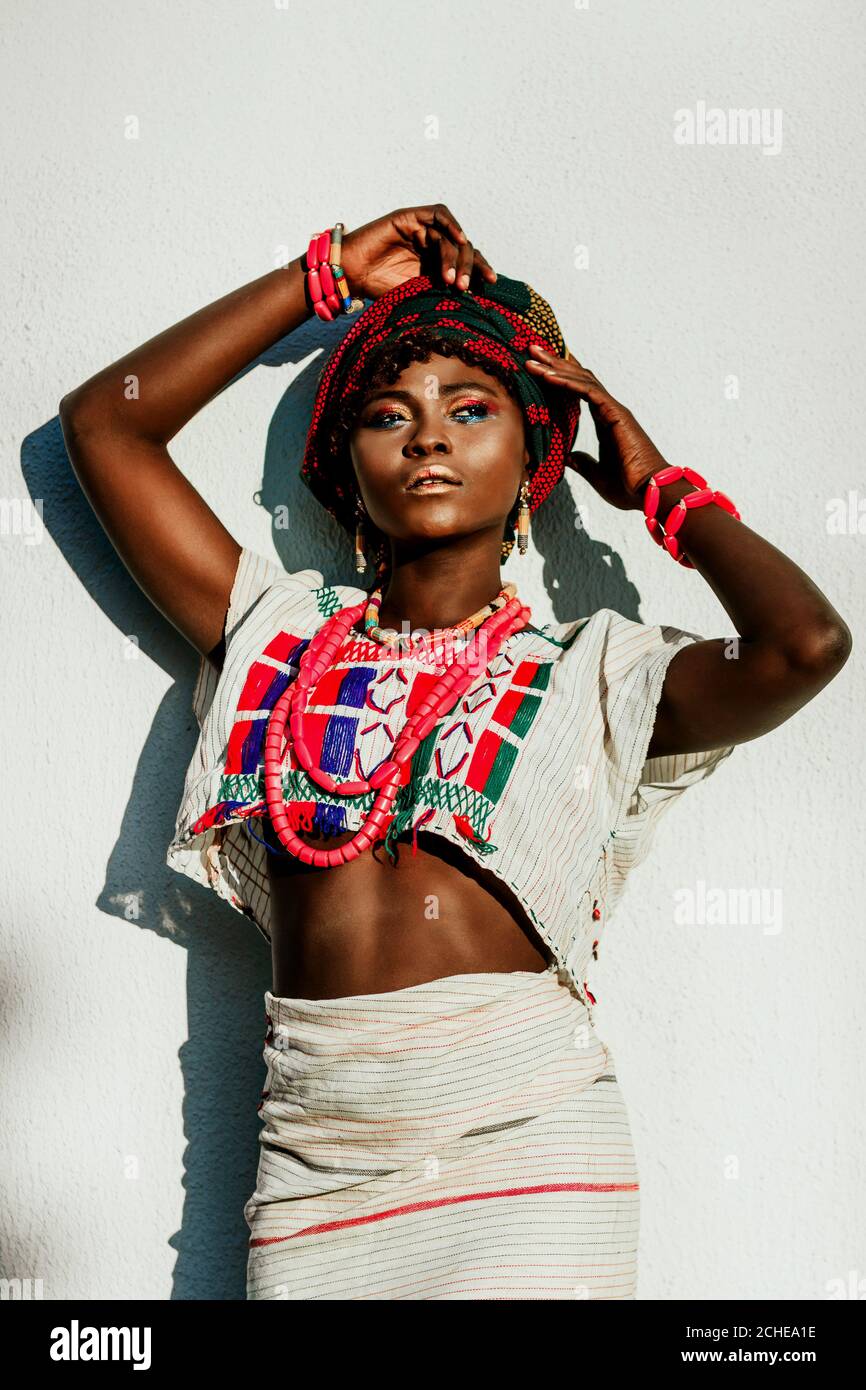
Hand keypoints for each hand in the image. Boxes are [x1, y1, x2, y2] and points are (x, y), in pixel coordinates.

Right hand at [339, 205, 496, 301]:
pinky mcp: (410, 217)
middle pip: (463, 249)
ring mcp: (421, 229)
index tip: (490, 286)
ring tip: (453, 280)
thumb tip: (470, 303)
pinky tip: (458, 239)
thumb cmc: (379, 289)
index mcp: (436, 262)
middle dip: (469, 268)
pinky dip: (451, 224)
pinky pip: (438, 213)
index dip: (480, 272)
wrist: (351, 276)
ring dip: (456, 257)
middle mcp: (432, 244)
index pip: (466, 262)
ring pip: (451, 236)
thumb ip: (440, 291)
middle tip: (464, 288)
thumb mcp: (417, 294)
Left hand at [524, 345, 668, 510]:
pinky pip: (588, 391)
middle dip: (555, 363)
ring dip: (556, 367)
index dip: (561, 378)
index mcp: (606, 422)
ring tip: (534, 355)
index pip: (580, 391)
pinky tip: (548, 376)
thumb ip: (584, 463)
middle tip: (532, 350)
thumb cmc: (630, 488)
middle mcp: (610, 411)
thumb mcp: (597, 475)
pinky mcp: (616, 414)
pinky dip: (567, 382)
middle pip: (579, 378)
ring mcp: (614, 410)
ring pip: (582, 379)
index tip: (540, 368)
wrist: (650, 493)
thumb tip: (569, 457)